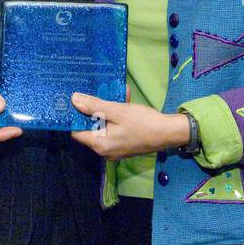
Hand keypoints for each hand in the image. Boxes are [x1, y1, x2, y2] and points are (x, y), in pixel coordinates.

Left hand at [69, 92, 189, 160]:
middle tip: (95, 93)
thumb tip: (74, 100)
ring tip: (112, 93)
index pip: (76, 132)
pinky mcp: (124, 146)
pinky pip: (114, 130)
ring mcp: (115, 150)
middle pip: (90, 129)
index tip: (76, 101)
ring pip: (103, 127)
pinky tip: (123, 99)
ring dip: (106, 110)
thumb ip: (94, 106)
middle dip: (93, 110)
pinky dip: (115, 116)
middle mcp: (105, 151)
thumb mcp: (117, 110)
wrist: (169, 133)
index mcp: (100, 145)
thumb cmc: (143, 122)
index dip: (75, 117)